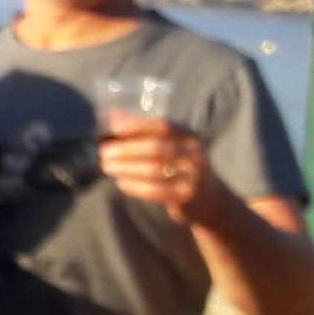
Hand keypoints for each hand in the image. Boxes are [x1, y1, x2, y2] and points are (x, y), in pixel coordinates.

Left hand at [98, 114, 221, 225]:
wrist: (210, 199)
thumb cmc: (179, 166)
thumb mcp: (169, 144)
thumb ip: (141, 130)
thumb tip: (107, 115)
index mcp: (188, 135)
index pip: (163, 126)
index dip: (136, 126)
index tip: (112, 129)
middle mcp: (194, 153)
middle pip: (157, 148)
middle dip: (126, 150)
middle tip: (103, 153)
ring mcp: (193, 175)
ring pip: (155, 170)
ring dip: (126, 168)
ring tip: (107, 167)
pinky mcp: (187, 196)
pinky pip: (157, 191)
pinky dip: (135, 186)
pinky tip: (121, 183)